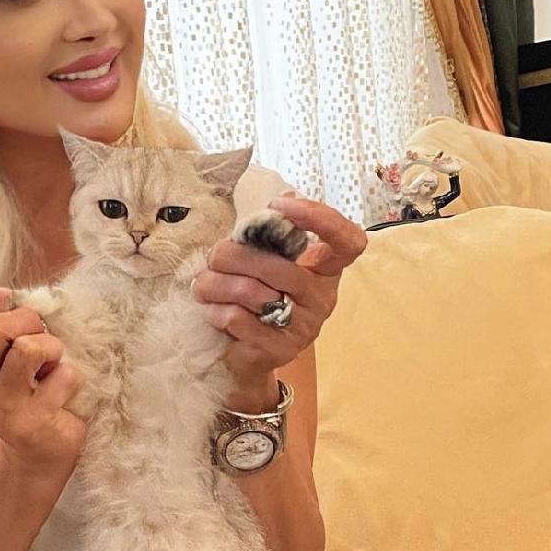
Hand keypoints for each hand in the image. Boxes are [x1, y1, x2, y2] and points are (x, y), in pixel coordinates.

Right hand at [0, 284, 86, 479]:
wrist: (44, 451)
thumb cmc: (31, 390)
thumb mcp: (6, 353)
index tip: (1, 295)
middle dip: (26, 320)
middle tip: (39, 338)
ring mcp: (0, 408)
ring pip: (27, 348)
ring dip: (51, 347)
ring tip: (52, 364)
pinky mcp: (31, 424)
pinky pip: (62, 375)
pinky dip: (71, 375)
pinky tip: (64, 394)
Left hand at [191, 194, 367, 393]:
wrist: (250, 354)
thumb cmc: (261, 296)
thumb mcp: (271, 262)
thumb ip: (274, 236)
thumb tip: (282, 196)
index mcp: (326, 270)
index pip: (348, 242)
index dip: (320, 218)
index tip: (278, 206)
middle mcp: (323, 299)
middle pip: (282, 269)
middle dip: (236, 257)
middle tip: (214, 256)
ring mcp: (304, 328)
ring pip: (254, 294)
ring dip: (217, 285)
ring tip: (202, 284)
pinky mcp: (279, 350)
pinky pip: (240, 320)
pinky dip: (217, 311)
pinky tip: (212, 310)